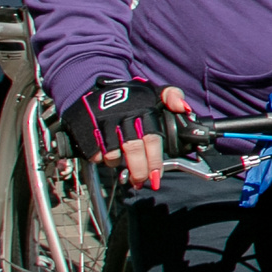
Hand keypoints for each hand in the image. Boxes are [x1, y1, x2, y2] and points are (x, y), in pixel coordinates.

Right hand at [65, 79, 187, 190]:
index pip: (152, 139)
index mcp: (143, 109)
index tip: (156, 175)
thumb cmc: (131, 97)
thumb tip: (184, 108)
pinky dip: (102, 160)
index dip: (154, 160)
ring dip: (120, 166)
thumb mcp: (154, 92)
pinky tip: (109, 159)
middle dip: (139, 170)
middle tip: (142, 182)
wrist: (96, 89)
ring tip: (125, 170)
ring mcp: (104, 123)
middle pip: (133, 149)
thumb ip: (172, 97)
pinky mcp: (87, 129)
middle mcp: (124, 116)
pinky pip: (95, 153)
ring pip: (113, 153)